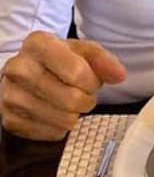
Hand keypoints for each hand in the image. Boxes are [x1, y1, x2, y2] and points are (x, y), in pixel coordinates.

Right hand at [0, 32, 125, 139]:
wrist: (25, 72)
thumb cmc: (60, 60)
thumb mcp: (83, 51)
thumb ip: (104, 60)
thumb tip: (120, 76)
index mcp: (38, 44)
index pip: (77, 72)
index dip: (93, 81)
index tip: (92, 81)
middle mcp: (17, 68)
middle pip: (71, 99)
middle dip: (88, 100)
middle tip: (85, 96)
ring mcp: (9, 95)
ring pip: (62, 119)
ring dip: (75, 115)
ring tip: (70, 104)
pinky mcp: (8, 119)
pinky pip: (48, 133)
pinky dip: (60, 128)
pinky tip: (55, 114)